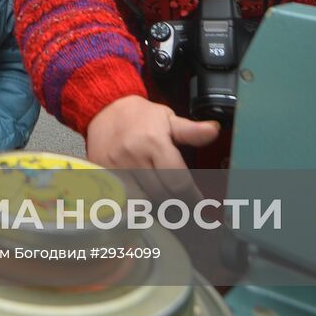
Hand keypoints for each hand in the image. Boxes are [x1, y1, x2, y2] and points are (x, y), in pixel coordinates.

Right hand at [85, 95, 219, 200]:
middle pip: (161, 195)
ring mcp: (115, 167)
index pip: (178, 181)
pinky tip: (143, 200)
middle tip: (185, 205)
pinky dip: (134, 203)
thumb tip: (214, 130)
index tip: (201, 206)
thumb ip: (191, 131)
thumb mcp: (168, 118)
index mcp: (154, 142)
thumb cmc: (140, 116)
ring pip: (141, 201)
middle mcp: (134, 157)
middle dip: (176, 203)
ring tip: (165, 203)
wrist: (103, 109)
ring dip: (155, 205)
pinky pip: (121, 199)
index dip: (193, 198)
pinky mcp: (101, 174)